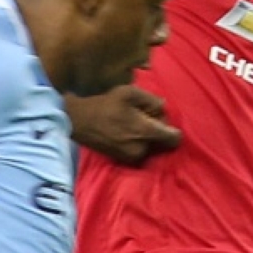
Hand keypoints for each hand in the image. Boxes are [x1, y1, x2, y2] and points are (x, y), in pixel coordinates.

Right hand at [66, 85, 181, 164]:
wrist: (79, 121)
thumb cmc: (105, 104)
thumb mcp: (129, 93)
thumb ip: (151, 100)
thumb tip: (164, 107)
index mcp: (145, 132)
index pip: (174, 139)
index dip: (173, 129)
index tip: (162, 120)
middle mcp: (142, 149)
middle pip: (161, 141)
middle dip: (156, 129)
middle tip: (142, 116)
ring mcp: (132, 157)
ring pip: (150, 146)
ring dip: (146, 136)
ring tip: (131, 123)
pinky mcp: (123, 160)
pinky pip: (139, 150)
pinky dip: (137, 142)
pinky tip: (124, 131)